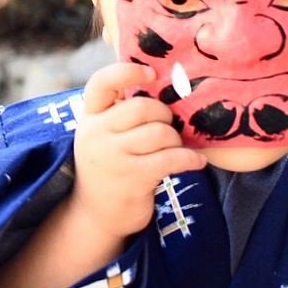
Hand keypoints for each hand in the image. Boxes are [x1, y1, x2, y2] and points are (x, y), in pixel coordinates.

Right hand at [69, 63, 207, 242]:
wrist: (95, 215)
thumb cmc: (109, 164)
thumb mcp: (103, 133)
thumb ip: (120, 110)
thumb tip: (162, 81)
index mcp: (89, 116)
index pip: (102, 82)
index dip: (127, 72)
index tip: (152, 73)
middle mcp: (96, 133)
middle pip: (141, 107)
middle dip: (164, 114)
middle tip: (169, 125)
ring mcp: (113, 156)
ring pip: (159, 133)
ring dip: (175, 139)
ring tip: (175, 147)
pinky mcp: (132, 178)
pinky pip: (171, 159)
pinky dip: (190, 159)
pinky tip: (197, 162)